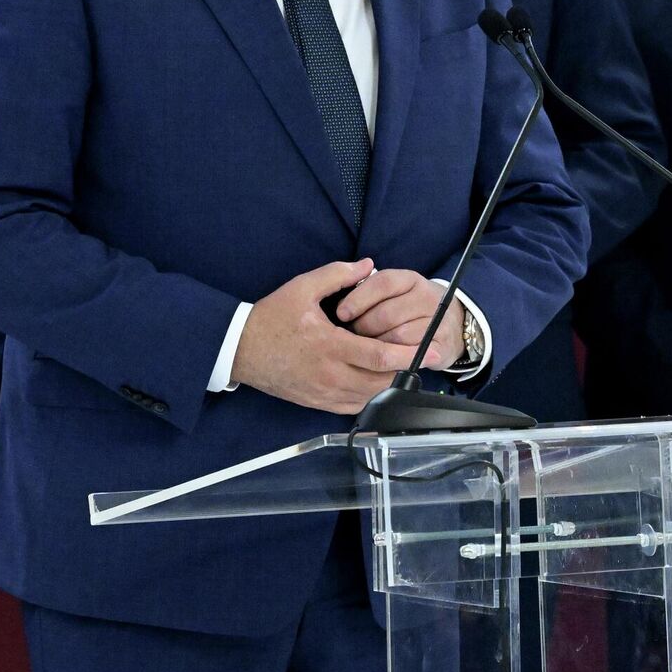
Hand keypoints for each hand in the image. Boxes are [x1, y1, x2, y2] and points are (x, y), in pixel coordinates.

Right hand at [231, 259, 421, 414]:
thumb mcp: (302, 288)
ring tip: (405, 368)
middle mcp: (329, 375)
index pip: (379, 356)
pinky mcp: (317, 403)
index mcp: (329, 346)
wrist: (239, 349)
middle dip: (407, 371)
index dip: (409, 355)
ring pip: (369, 397)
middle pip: (381, 381)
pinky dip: (370, 396)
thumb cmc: (271, 318)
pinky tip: (378, 382)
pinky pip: (352, 406)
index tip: (431, 350)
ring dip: (390, 385)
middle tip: (426, 358)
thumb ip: (338, 274)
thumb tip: (368, 266)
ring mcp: (323, 393)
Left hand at [334, 269, 465, 371]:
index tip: (341, 312)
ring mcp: (438, 322)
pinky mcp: (441, 347)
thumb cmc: (409, 309)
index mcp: (411, 280)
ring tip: (364, 349)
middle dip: (364, 327)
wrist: (451, 325)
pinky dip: (393, 360)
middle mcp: (427, 298)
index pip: (382, 283)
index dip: (358, 298)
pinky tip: (381, 361)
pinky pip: (410, 356)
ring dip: (376, 346)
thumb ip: (368, 290)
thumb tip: (341, 299)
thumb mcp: (393, 292)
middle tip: (350, 336)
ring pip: (397, 336)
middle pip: (387, 313)